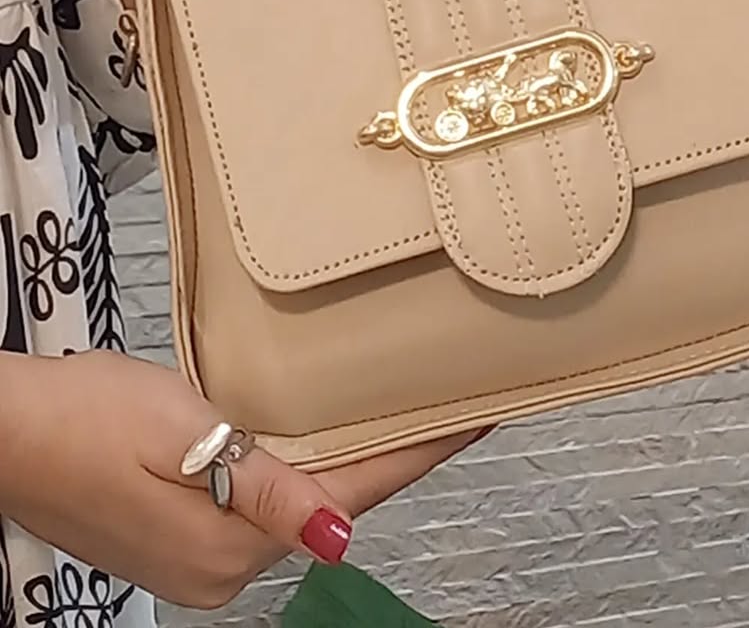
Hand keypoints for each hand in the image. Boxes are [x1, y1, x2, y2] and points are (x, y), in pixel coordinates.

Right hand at [0, 350, 483, 608]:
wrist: (4, 430)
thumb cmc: (82, 419)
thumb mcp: (183, 436)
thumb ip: (266, 488)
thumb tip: (339, 538)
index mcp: (230, 540)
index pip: (356, 493)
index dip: (422, 452)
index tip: (476, 419)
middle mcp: (221, 566)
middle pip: (334, 503)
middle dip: (390, 458)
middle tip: (444, 408)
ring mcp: (198, 563)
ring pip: (301, 505)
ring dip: (343, 465)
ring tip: (395, 418)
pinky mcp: (179, 545)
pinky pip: (263, 508)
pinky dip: (297, 476)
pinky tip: (315, 444)